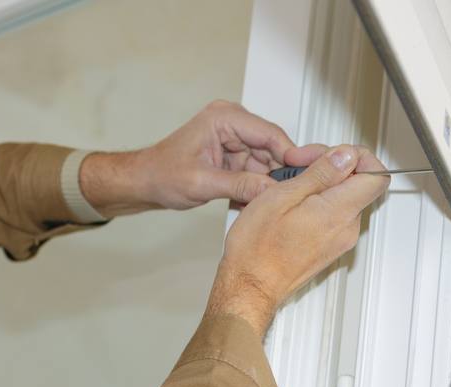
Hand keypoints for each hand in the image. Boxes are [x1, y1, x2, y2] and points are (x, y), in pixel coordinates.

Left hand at [80, 100, 318, 215]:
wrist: (142, 182)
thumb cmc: (160, 174)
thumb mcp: (202, 183)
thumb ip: (239, 185)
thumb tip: (272, 190)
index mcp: (225, 118)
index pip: (270, 134)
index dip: (291, 155)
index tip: (307, 174)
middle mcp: (232, 124)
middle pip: (272, 148)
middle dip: (277, 174)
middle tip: (287, 197)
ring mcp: (233, 139)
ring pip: (265, 163)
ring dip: (263, 185)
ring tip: (259, 204)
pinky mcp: (232, 155)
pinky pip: (253, 171)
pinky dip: (253, 187)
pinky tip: (246, 202)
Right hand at [205, 144, 390, 335]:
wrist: (249, 286)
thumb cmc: (257, 249)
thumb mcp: (282, 196)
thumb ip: (320, 173)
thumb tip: (345, 156)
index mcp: (338, 211)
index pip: (376, 174)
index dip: (356, 156)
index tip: (328, 155)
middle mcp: (346, 228)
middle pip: (357, 184)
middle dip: (330, 167)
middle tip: (298, 166)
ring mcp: (339, 241)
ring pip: (343, 199)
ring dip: (320, 186)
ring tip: (288, 188)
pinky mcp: (329, 249)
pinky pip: (332, 217)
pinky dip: (315, 204)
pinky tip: (289, 206)